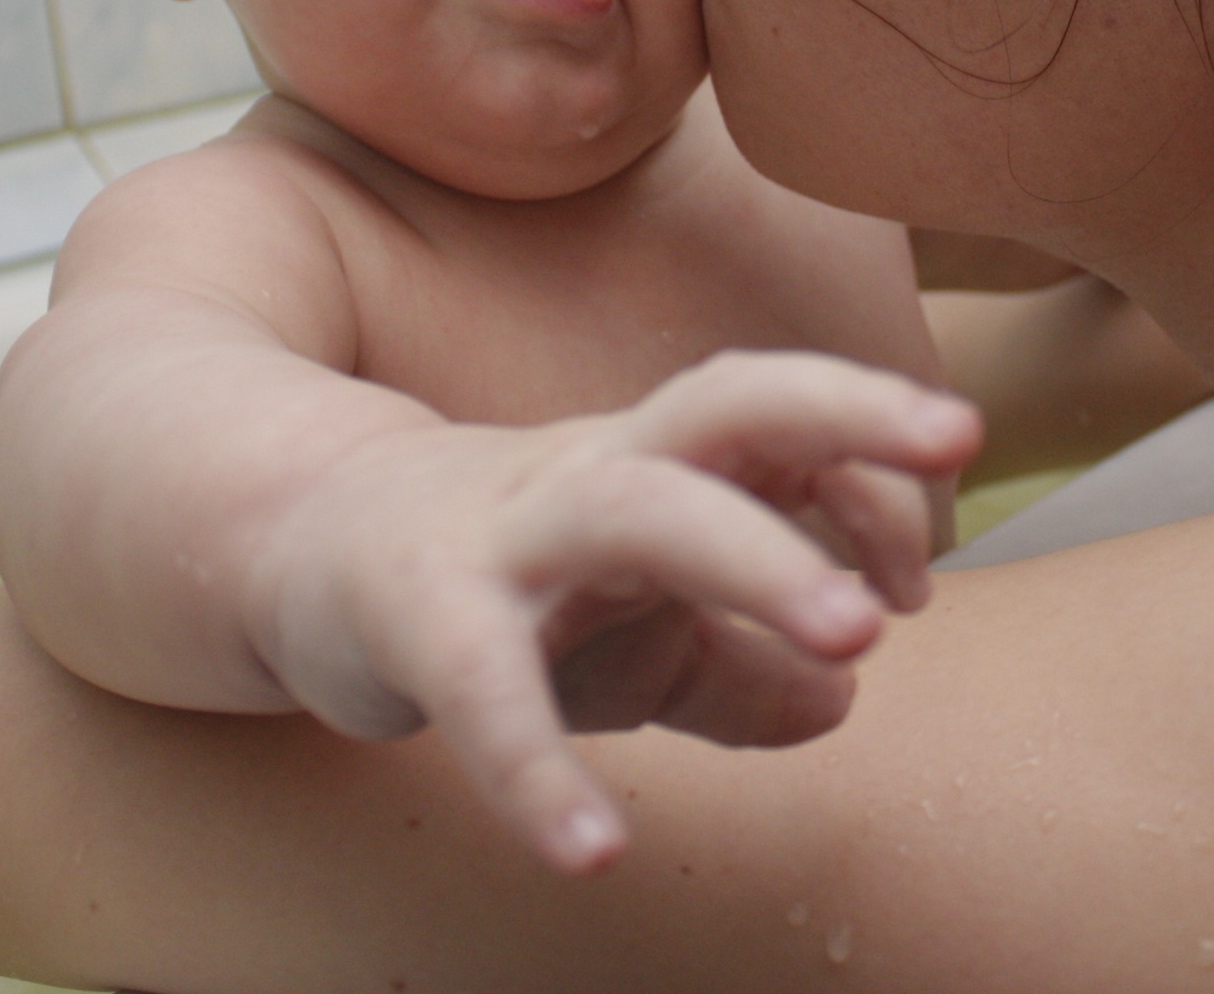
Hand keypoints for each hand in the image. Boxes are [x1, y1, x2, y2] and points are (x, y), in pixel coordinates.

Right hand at [242, 351, 979, 872]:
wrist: (308, 547)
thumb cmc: (508, 582)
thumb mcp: (634, 622)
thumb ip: (736, 664)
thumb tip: (839, 708)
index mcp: (654, 458)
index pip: (783, 420)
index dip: (871, 469)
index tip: (924, 568)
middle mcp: (592, 470)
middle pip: (724, 408)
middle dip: (845, 433)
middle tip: (948, 522)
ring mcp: (503, 529)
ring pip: (632, 507)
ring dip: (754, 557)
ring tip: (854, 641)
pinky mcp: (414, 609)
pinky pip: (480, 681)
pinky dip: (535, 763)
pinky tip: (593, 850)